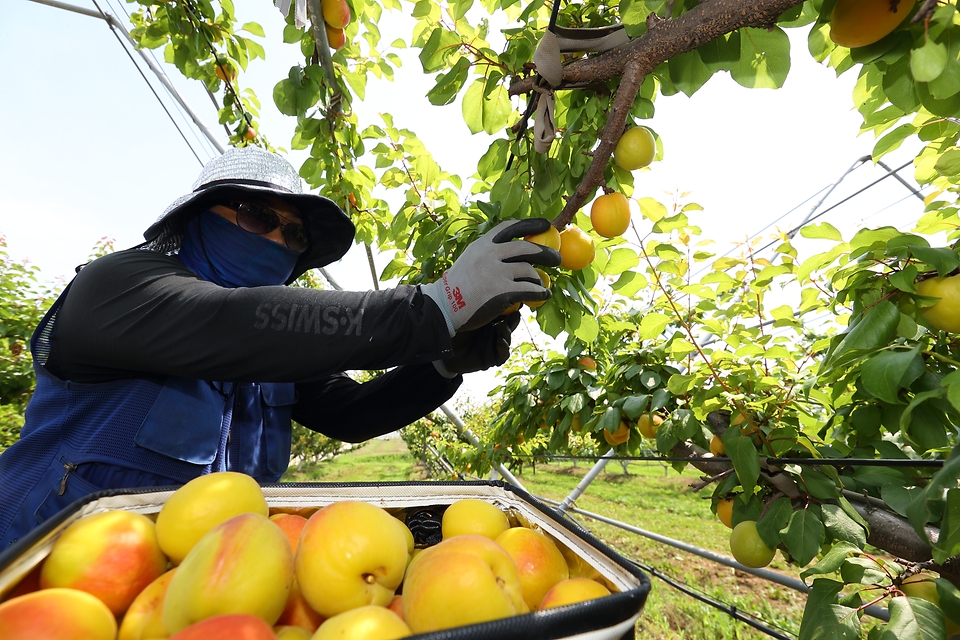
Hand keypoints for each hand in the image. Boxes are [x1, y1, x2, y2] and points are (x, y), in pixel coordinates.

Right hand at [421, 218, 560, 333]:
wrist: (444, 306)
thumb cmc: (458, 286)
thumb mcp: (471, 259)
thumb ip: (489, 253)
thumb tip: (514, 253)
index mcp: (483, 244)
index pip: (510, 227)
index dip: (530, 225)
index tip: (546, 224)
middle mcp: (490, 254)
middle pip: (527, 248)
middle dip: (546, 253)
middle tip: (556, 258)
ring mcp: (497, 272)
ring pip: (529, 270)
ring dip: (540, 278)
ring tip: (543, 283)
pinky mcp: (502, 291)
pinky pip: (529, 289)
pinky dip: (540, 292)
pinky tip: (544, 294)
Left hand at [435, 312, 520, 376]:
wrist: (441, 342)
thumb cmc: (453, 324)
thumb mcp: (473, 313)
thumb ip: (488, 307)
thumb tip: (504, 295)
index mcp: (488, 319)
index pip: (505, 314)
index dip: (512, 311)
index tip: (516, 304)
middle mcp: (491, 331)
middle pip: (509, 327)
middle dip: (512, 322)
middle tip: (513, 315)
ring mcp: (491, 345)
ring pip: (507, 340)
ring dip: (507, 334)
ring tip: (503, 327)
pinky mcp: (490, 359)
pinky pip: (502, 355)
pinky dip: (503, 348)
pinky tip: (501, 341)